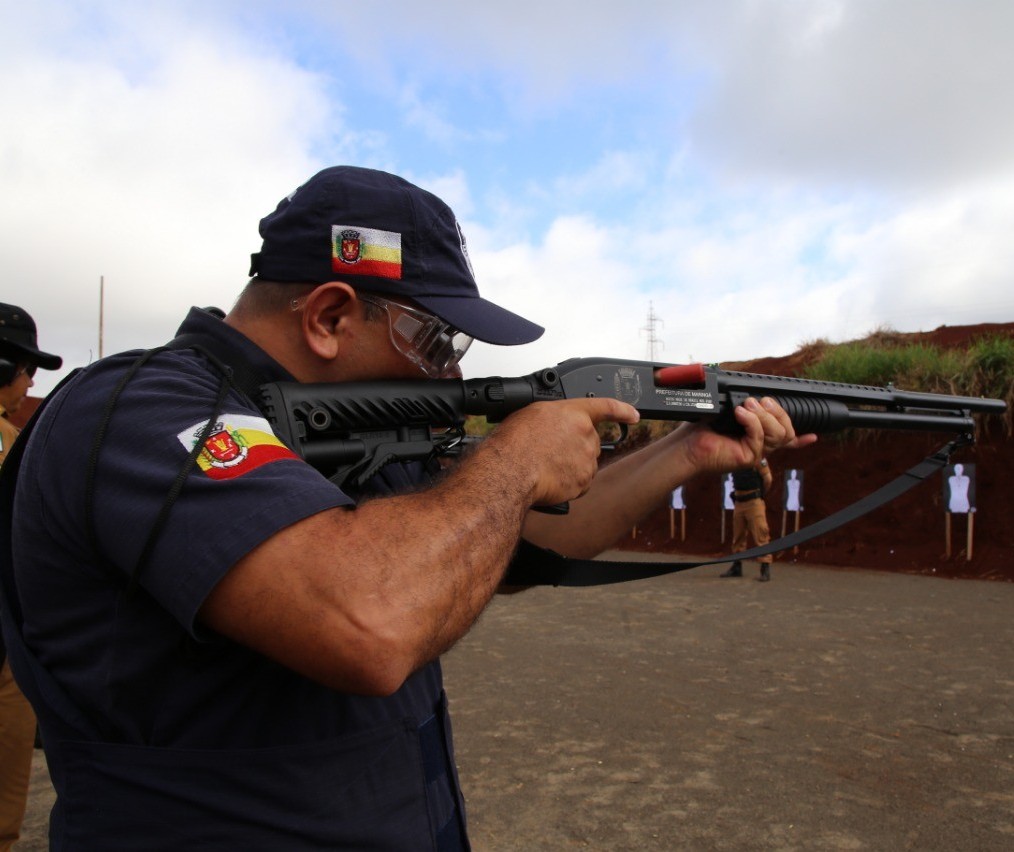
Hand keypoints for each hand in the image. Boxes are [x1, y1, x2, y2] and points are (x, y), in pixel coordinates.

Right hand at [489, 397, 639, 507]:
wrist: (511, 471)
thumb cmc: (514, 443)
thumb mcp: (532, 414)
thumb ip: (554, 417)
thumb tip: (553, 426)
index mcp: (574, 413)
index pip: (606, 407)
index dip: (622, 410)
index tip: (633, 414)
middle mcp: (586, 435)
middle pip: (590, 441)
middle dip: (575, 446)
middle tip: (550, 451)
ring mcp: (587, 460)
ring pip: (585, 463)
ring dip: (571, 465)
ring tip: (545, 466)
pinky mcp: (583, 483)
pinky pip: (580, 482)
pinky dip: (568, 483)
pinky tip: (550, 479)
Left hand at [672, 396, 816, 474]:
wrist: (687, 445)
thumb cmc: (702, 427)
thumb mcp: (727, 410)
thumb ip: (745, 404)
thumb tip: (752, 395)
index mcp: (757, 436)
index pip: (786, 440)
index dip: (802, 440)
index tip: (815, 436)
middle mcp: (760, 446)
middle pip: (788, 431)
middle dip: (778, 411)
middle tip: (760, 401)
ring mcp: (755, 453)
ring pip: (779, 434)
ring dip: (763, 415)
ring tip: (746, 407)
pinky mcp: (748, 458)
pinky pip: (760, 436)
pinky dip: (751, 421)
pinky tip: (739, 414)